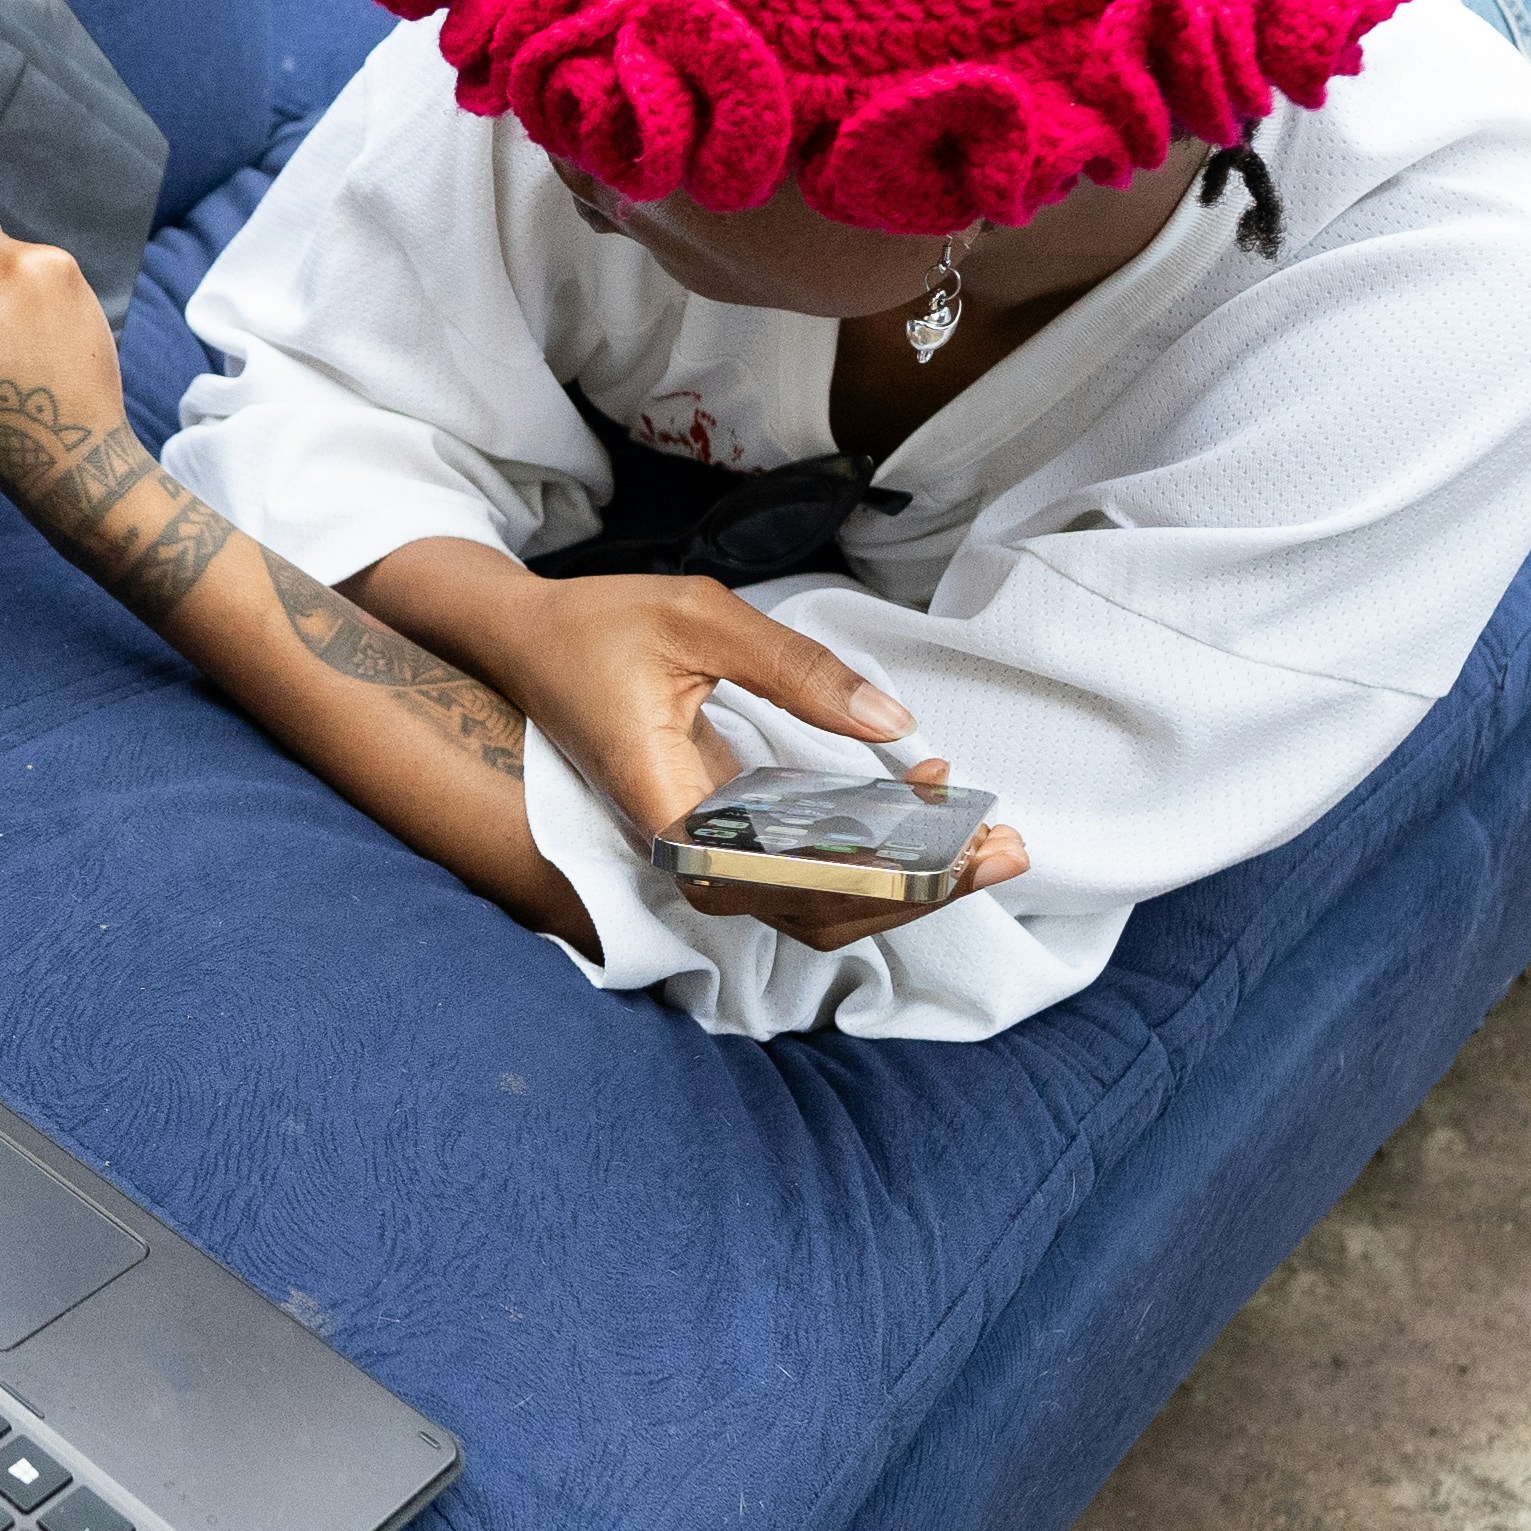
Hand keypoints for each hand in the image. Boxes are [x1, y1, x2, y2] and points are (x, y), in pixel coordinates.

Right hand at [343, 545, 1029, 945]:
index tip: (945, 840)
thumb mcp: (700, 619)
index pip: (780, 879)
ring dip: (903, 884)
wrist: (527, 644)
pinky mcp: (722, 835)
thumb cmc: (599, 628)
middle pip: (811, 911)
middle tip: (1004, 848)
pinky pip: (803, 872)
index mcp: (667, 807)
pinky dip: (870, 856)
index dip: (870, 872)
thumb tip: (894, 722)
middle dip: (916, 889)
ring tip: (986, 843)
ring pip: (812, 906)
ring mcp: (704, 850)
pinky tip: (926, 809)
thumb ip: (798, 670)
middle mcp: (685, 850)